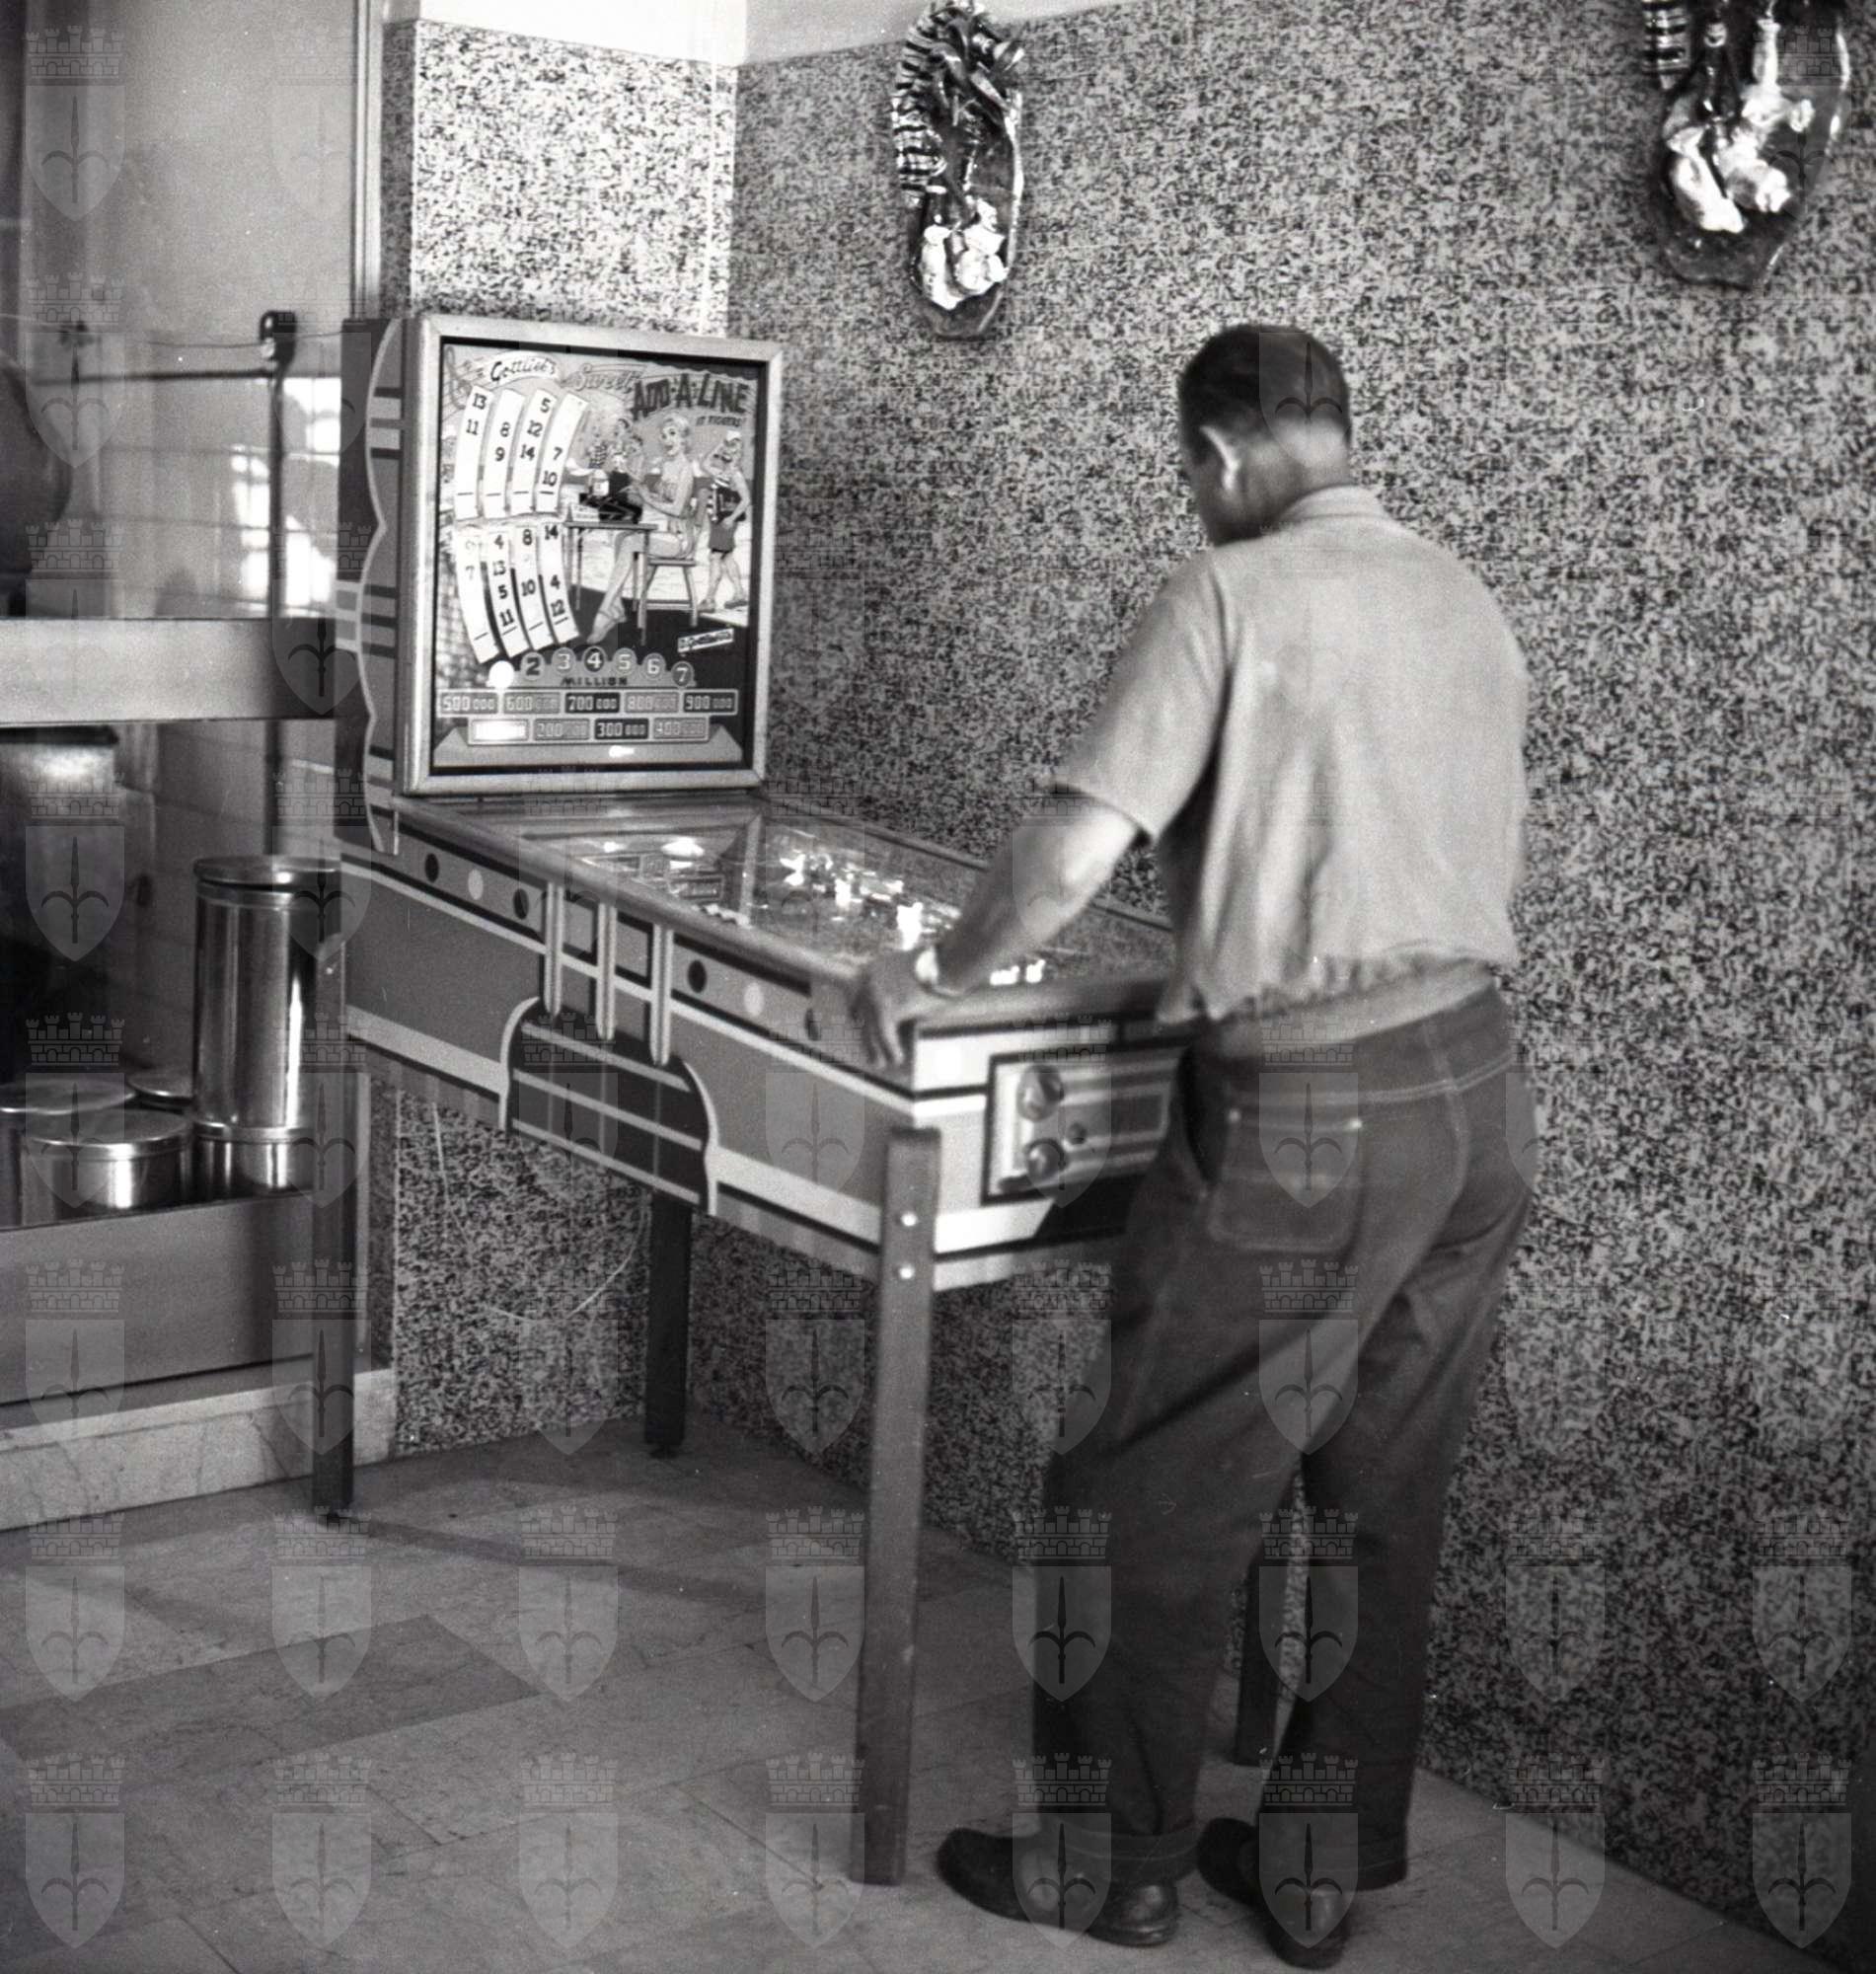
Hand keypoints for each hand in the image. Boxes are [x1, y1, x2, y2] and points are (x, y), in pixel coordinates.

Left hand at [850, 950, 948, 1069]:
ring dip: (875, 1049)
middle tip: (868, 1049)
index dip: (855, 1010)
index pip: (856, 994)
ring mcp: (875, 997)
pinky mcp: (887, 1010)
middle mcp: (868, 983)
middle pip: (862, 1015)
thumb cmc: (932, 965)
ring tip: (880, 1062)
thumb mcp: (905, 969)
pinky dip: (892, 1049)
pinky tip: (897, 1059)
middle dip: (865, 1034)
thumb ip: (895, 984)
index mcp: (871, 969)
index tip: (855, 1021)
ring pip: (871, 1030)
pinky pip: (887, 1036)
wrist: (942, 964)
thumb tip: (897, 1008)